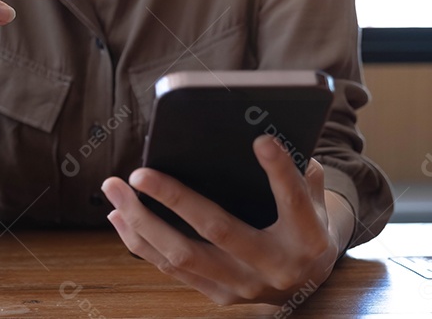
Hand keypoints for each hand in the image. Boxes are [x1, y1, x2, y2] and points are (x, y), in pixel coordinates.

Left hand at [101, 135, 350, 305]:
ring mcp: (244, 285)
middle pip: (218, 230)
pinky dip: (142, 243)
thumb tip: (272, 136)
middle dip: (174, 199)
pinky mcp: (221, 296)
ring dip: (141, 221)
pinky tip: (119, 216)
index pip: (292, 200)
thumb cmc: (307, 228)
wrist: (310, 284)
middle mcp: (275, 266)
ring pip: (183, 254)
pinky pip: (173, 269)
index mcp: (308, 237)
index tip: (261, 139)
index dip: (279, 170)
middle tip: (140, 173)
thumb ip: (301, 172)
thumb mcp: (316, 200)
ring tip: (114, 189)